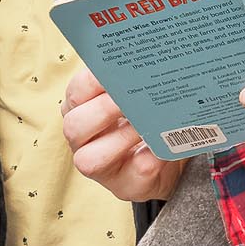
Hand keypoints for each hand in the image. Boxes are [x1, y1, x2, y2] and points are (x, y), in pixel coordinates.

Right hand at [61, 69, 187, 203]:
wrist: (170, 150)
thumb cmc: (146, 115)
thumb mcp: (135, 93)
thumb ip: (134, 78)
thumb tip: (150, 59)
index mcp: (81, 108)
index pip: (76, 91)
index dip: (93, 81)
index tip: (117, 72)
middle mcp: (83, 140)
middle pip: (74, 127)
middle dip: (104, 110)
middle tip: (131, 98)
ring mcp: (101, 167)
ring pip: (89, 160)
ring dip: (122, 138)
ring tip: (148, 123)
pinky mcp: (125, 186)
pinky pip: (134, 172)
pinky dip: (151, 157)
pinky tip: (165, 145)